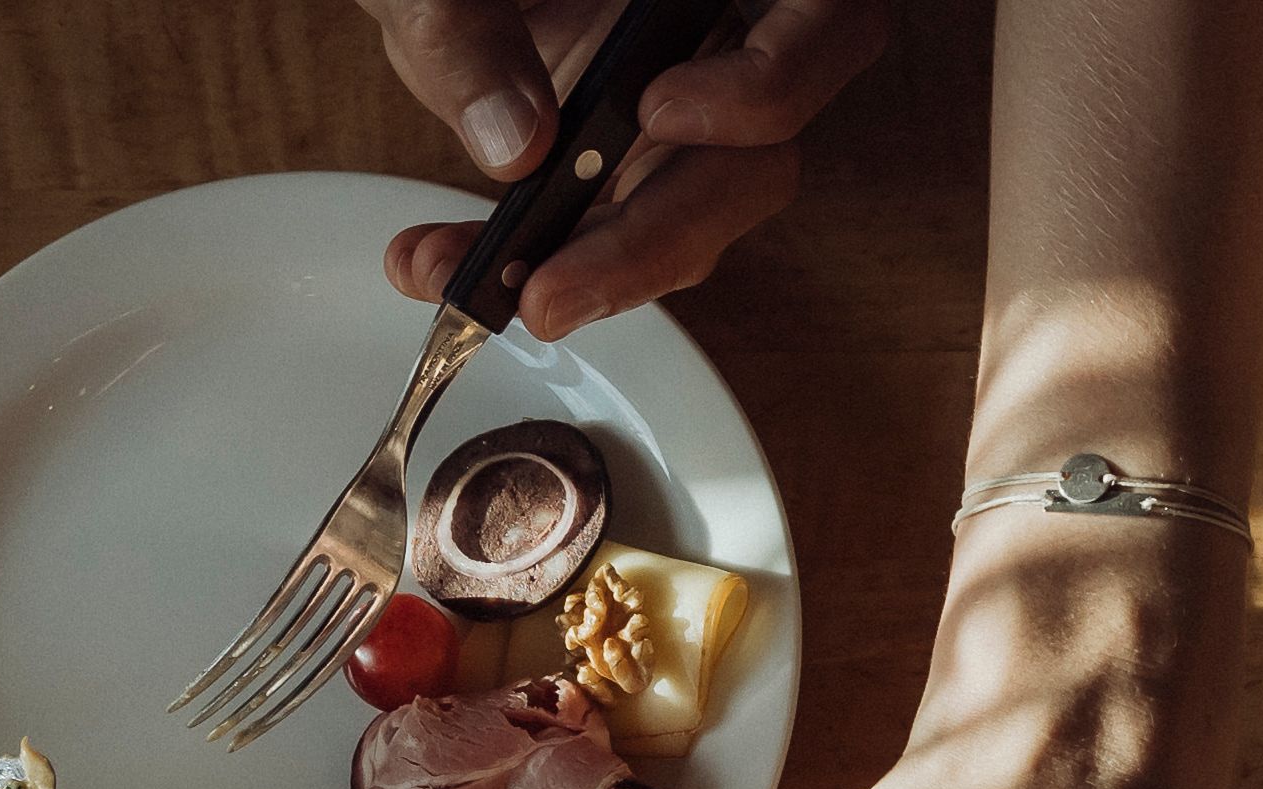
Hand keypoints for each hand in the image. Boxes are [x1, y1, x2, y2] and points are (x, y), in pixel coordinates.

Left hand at [364, 0, 890, 336]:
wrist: (436, 9)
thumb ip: (465, 37)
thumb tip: (516, 141)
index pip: (826, 27)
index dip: (767, 83)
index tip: (654, 112)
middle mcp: (723, 54)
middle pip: (763, 163)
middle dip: (659, 240)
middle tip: (554, 287)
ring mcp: (693, 124)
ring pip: (703, 221)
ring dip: (607, 271)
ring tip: (495, 285)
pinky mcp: (642, 177)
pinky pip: (633, 243)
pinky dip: (551, 267)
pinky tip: (454, 265)